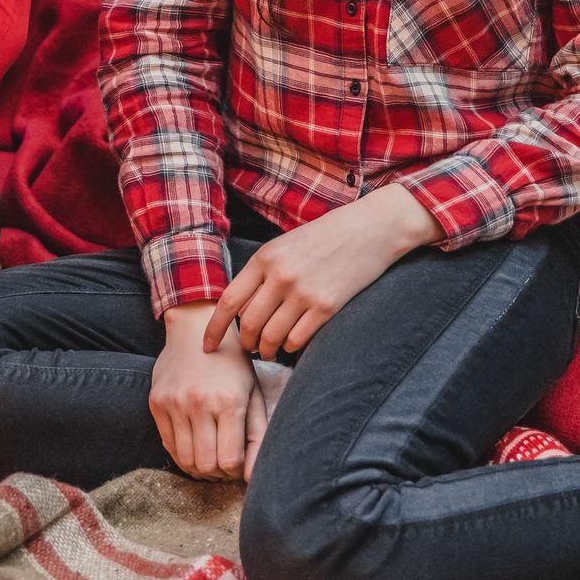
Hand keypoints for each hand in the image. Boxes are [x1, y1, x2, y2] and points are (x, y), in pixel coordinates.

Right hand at [151, 303, 268, 480]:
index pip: (230, 461)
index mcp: (228, 401)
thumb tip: (253, 478)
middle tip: (225, 465)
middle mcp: (198, 403)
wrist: (194, 329)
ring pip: (184, 459)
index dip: (236, 472)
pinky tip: (194, 449)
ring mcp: (174, 403)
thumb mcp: (252, 393)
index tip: (240, 464)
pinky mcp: (156, 403)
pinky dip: (182, 455)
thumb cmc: (231, 362)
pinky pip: (168, 445)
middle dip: (219, 473)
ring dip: (200, 468)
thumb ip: (258, 435)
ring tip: (211, 461)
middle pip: (206, 464)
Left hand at [204, 185, 444, 360]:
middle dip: (245, 343)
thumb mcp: (286, 245)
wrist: (372, 228)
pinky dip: (291, 347)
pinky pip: (297, 340)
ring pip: (271, 337)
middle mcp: (280, 276)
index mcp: (265, 258)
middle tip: (250, 348)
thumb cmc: (327, 236)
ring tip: (270, 351)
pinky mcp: (327, 307)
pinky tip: (293, 343)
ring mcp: (304, 293)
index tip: (207, 347)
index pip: (228, 301)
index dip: (214, 329)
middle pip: (248, 324)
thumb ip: (264, 272)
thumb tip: (243, 308)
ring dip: (267, 350)